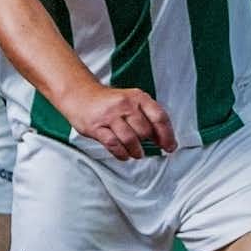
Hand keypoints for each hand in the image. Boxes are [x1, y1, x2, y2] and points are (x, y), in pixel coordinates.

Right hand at [62, 82, 176, 160]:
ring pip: (130, 140)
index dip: (167, 135)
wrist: (80, 95)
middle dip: (147, 143)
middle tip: (143, 146)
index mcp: (138, 97)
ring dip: (135, 151)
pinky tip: (124, 154)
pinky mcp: (96, 127)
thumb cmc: (110, 102)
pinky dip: (122, 154)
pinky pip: (114, 145)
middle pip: (145, 131)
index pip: (159, 117)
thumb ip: (148, 117)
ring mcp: (110, 115)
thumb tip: (165, 139)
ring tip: (136, 153)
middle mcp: (125, 104)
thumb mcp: (132, 102)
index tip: (170, 147)